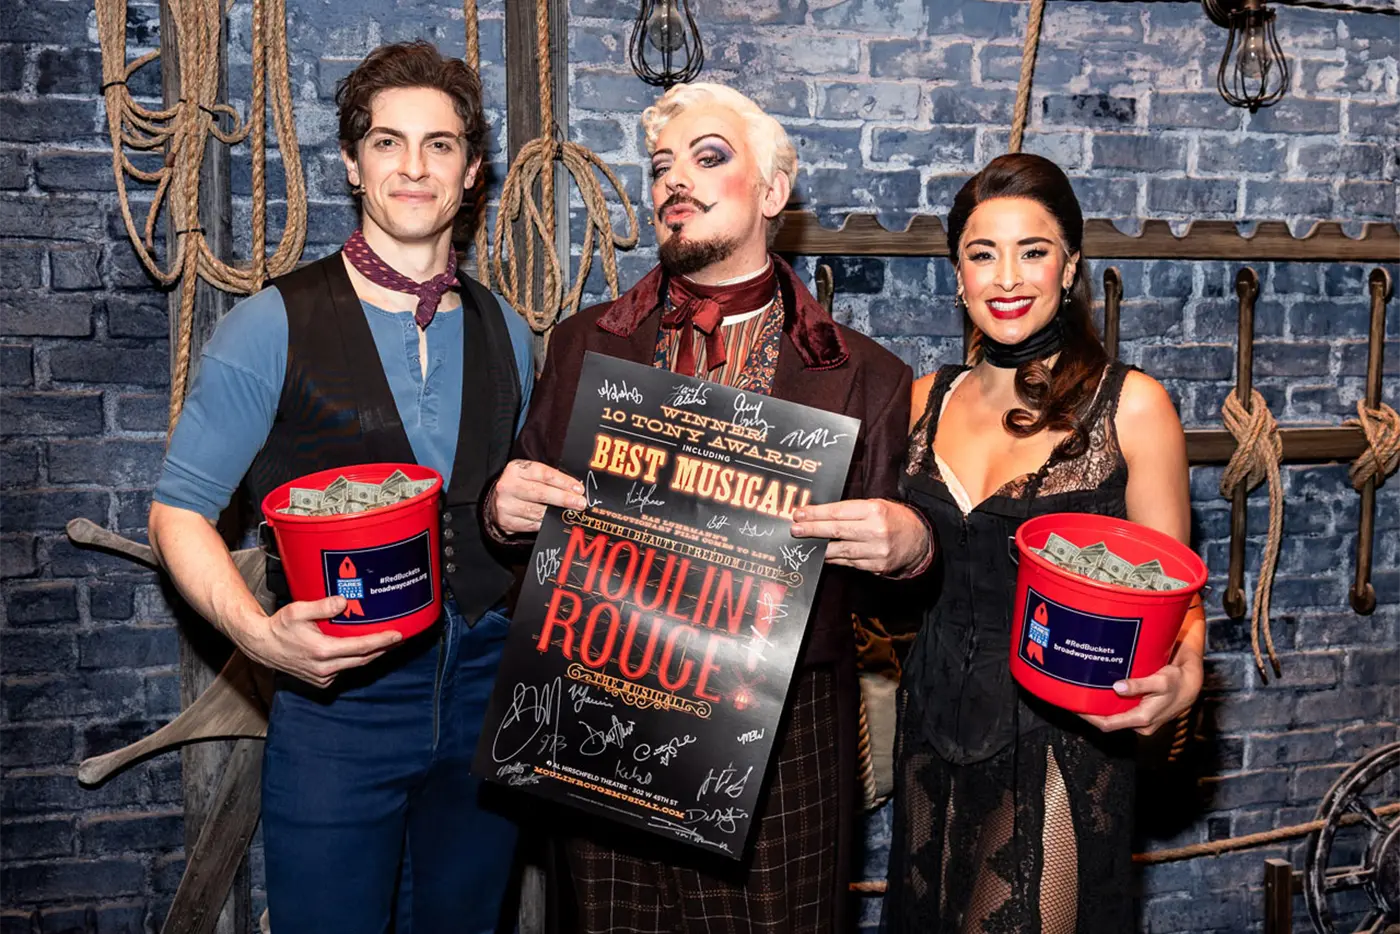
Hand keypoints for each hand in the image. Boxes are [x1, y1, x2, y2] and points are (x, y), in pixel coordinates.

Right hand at [239, 595, 402, 687]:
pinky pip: (344, 669)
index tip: (398, 635)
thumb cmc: (279, 627)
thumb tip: (344, 601)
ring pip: (355, 665)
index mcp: (323, 651)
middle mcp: (325, 668)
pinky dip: (355, 660)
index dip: (382, 641)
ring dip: (371, 655)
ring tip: (387, 642)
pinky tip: (363, 649)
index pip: (361, 647)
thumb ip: (322, 606)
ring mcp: (323, 677)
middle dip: (383, 648)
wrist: (262, 647)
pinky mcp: (321, 680)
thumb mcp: (298, 611)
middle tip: (400, 637)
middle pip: (363, 659)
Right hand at [491, 459, 586, 534]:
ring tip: (571, 513)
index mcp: (516, 469)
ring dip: (557, 514)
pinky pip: (532, 525)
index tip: (578, 489)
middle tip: (580, 503)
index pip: (543, 474)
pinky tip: (556, 522)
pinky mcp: (507, 522)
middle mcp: (508, 486)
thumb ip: (549, 479)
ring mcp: (506, 505)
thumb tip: (575, 489)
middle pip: (540, 493)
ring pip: (537, 511)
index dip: (563, 481)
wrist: (495, 500)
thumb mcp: (529, 475)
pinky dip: (546, 524)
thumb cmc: (520, 485)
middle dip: (563, 498)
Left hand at [790, 498, 931, 574]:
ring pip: (840, 550)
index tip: (799, 514)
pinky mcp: (876, 566)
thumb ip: (851, 510)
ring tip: (805, 544)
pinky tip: (823, 555)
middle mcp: (875, 530)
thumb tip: (819, 515)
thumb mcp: (876, 505)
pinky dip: (835, 559)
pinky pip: (849, 563)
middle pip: (836, 531)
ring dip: (820, 548)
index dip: (816, 514)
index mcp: (874, 510)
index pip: (838, 511)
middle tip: (795, 530)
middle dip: (812, 530)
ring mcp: (876, 551)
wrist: (920, 540)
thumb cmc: (893, 518)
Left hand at [1080, 643, 1203, 735]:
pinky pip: (1120, 712)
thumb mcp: (1160, 681)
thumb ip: (1140, 685)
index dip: (1089, 718)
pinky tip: (1099, 694)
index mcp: (1142, 720)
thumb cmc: (1176, 682)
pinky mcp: (1141, 714)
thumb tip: (1118, 687)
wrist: (1192, 684)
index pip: (1108, 724)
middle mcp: (1140, 724)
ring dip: (1098, 709)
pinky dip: (1109, 705)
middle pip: (1108, 722)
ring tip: (1081, 695)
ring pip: (1114, 717)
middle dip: (1090, 712)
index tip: (1074, 707)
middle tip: (1072, 698)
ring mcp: (1140, 720)